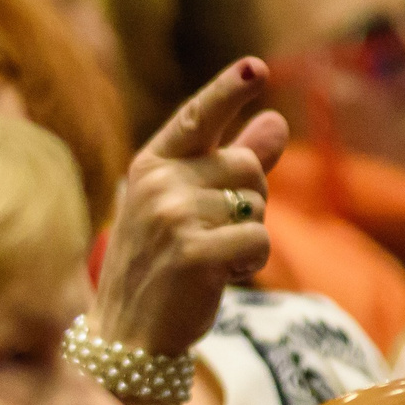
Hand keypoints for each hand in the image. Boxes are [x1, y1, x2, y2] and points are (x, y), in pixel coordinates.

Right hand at [90, 59, 287, 357]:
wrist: (128, 337)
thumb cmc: (160, 267)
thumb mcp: (188, 208)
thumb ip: (231, 162)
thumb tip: (276, 119)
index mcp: (150, 166)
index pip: (196, 118)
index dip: (228, 91)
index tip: (257, 67)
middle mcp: (158, 184)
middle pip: (246, 166)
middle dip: (249, 199)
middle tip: (215, 234)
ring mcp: (173, 217)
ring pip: (256, 207)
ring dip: (248, 237)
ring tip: (208, 261)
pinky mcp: (195, 253)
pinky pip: (260, 242)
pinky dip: (252, 264)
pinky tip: (218, 278)